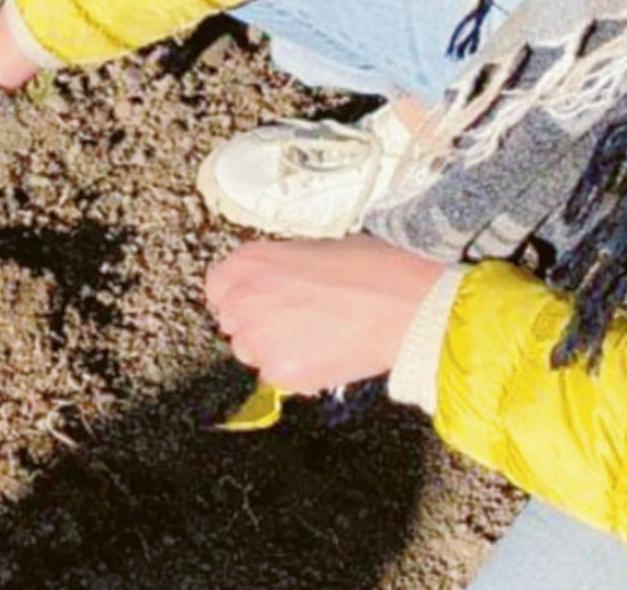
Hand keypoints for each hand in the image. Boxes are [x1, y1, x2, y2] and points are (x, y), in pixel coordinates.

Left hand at [204, 236, 444, 394]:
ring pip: (252, 353)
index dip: (243, 295)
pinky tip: (329, 353)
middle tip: (297, 320)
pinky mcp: (280, 371)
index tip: (260, 301)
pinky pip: (278, 377)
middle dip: (258, 323)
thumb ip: (279, 270)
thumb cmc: (372, 268)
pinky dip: (298, 371)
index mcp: (247, 261)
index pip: (218, 287)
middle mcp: (242, 299)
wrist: (408, 304)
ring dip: (275, 348)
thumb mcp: (312, 250)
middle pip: (233, 322)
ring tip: (317, 337)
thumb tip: (277, 287)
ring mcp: (258, 338)